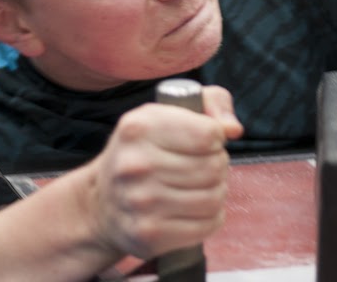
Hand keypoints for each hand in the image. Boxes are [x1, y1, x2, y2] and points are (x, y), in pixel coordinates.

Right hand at [87, 87, 241, 260]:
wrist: (102, 201)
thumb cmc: (145, 151)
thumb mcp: (168, 112)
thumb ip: (211, 102)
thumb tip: (233, 129)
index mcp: (139, 128)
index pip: (209, 134)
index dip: (215, 137)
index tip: (204, 140)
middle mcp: (136, 164)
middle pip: (214, 167)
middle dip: (216, 165)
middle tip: (201, 166)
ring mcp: (140, 202)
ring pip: (214, 197)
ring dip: (215, 191)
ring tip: (198, 186)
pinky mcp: (149, 234)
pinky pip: (207, 224)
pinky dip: (210, 217)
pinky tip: (194, 209)